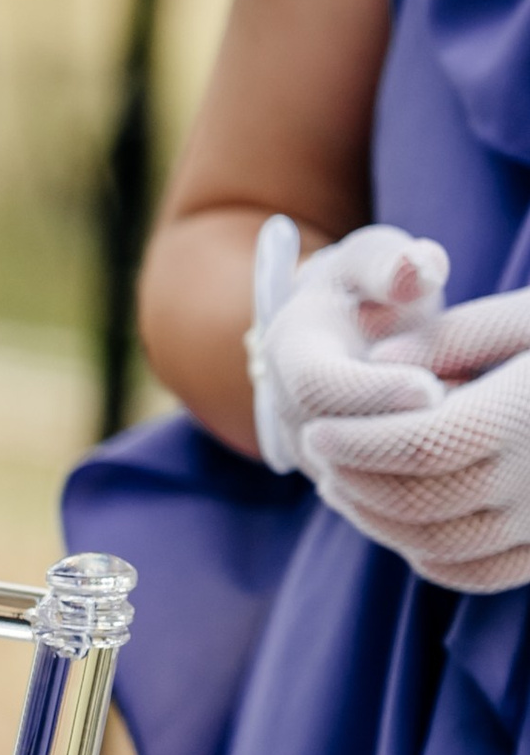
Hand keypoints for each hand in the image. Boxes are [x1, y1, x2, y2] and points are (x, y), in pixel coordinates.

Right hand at [247, 219, 448, 474]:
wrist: (341, 331)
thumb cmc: (366, 287)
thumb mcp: (375, 260)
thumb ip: (394, 263)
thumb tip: (418, 269)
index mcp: (291, 355)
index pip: (318, 388)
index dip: (372, 392)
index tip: (432, 387)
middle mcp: (290, 413)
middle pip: (338, 444)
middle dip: (401, 432)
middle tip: (463, 413)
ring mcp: (312, 453)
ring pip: (359, 478)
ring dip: (412, 459)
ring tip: (464, 423)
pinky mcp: (341, 480)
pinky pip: (377, 494)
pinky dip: (418, 477)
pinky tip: (461, 446)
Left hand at [300, 343, 529, 592]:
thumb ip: (454, 336)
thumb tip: (380, 361)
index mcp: (529, 413)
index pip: (421, 445)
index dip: (357, 443)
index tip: (316, 429)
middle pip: (418, 499)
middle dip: (354, 480)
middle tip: (319, 453)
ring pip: (436, 544)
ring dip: (374, 520)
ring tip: (340, 485)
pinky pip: (473, 572)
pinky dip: (422, 553)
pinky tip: (395, 520)